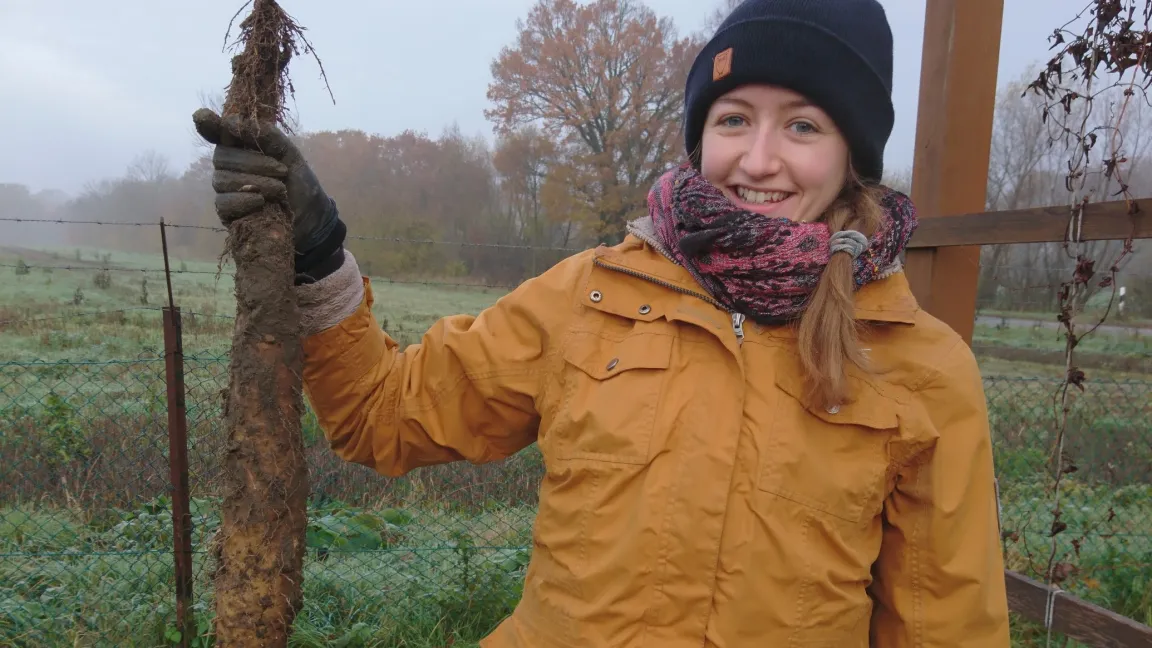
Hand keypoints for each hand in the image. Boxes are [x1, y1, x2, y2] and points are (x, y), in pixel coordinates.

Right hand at [192, 108, 339, 255]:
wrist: (311, 216)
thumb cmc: (299, 182)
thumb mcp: (288, 154)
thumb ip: (266, 135)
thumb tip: (232, 122)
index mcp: (240, 147)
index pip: (216, 132)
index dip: (209, 124)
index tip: (203, 116)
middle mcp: (228, 167)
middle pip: (222, 157)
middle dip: (254, 162)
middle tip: (281, 171)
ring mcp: (225, 190)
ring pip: (223, 180)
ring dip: (256, 182)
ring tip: (280, 189)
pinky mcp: (227, 214)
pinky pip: (223, 203)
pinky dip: (243, 200)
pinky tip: (261, 201)